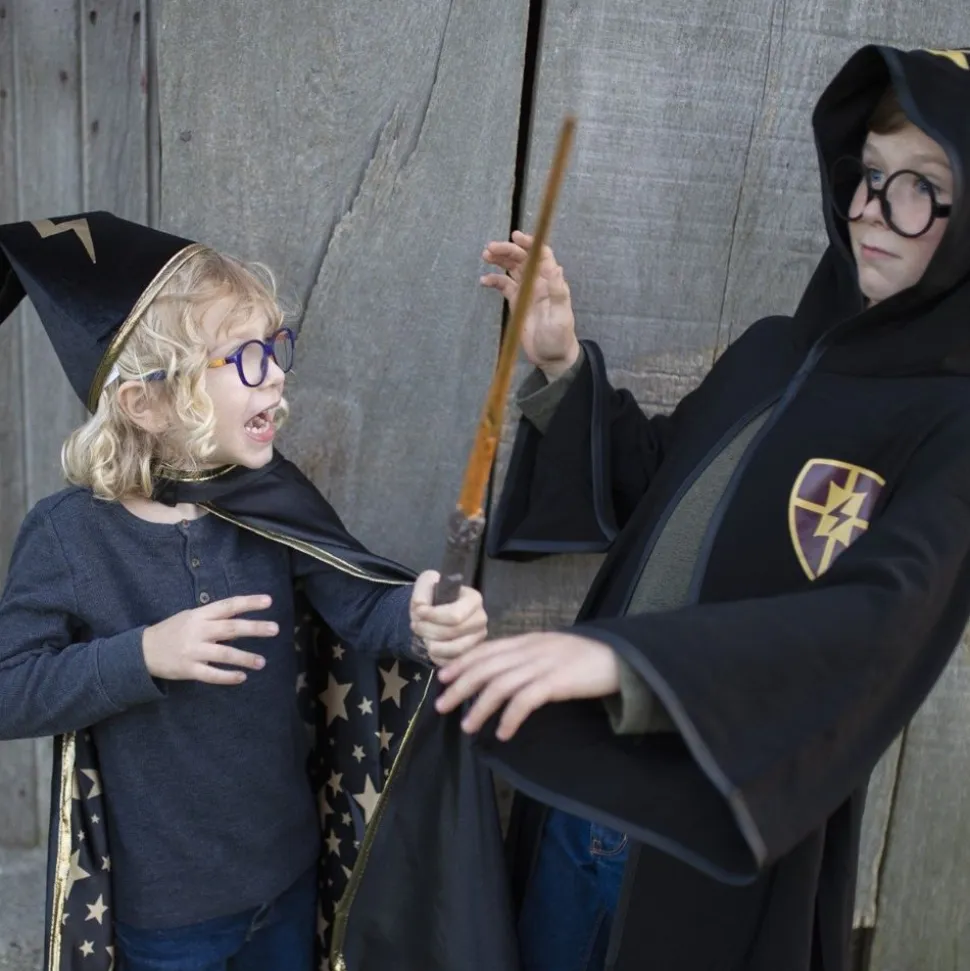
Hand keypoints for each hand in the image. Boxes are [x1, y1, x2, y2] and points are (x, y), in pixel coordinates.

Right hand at [142, 595, 277, 684]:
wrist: (141, 651)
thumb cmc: (172, 631)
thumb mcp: (191, 617)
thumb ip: (215, 618)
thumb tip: (242, 619)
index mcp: (199, 615)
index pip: (228, 605)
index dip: (249, 602)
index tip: (269, 601)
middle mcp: (197, 631)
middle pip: (230, 628)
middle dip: (254, 628)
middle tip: (275, 629)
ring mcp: (192, 651)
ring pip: (224, 654)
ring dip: (245, 658)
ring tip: (262, 662)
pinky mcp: (187, 670)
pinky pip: (211, 674)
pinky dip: (227, 676)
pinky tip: (241, 677)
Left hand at [409, 571, 487, 665]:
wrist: (432, 613)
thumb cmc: (432, 597)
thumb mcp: (425, 584)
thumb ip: (422, 590)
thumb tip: (421, 605)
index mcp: (474, 599)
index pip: (455, 615)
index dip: (433, 616)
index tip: (418, 611)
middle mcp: (480, 619)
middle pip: (453, 632)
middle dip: (429, 630)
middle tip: (416, 625)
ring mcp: (477, 639)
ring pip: (454, 650)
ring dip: (432, 644)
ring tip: (423, 636)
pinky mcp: (470, 654)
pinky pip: (452, 661)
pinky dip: (436, 657)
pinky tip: (431, 646)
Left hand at [435, 632, 619, 739]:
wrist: (621, 658)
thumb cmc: (586, 658)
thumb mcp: (550, 650)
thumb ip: (527, 657)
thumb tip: (500, 673)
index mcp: (527, 640)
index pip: (486, 649)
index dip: (463, 663)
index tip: (443, 678)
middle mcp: (531, 649)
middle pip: (486, 667)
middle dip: (460, 686)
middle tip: (442, 706)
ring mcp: (543, 664)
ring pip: (500, 684)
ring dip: (480, 706)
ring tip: (467, 726)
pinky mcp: (558, 682)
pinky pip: (526, 700)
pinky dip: (510, 717)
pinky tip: (503, 733)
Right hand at [481, 230, 579, 380]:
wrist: (551, 356)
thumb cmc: (559, 337)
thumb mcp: (561, 315)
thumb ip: (557, 291)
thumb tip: (556, 266)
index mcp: (550, 282)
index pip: (541, 255)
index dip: (529, 244)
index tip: (515, 237)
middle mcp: (538, 282)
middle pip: (522, 259)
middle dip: (507, 250)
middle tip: (490, 248)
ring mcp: (526, 291)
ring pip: (511, 268)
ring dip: (499, 260)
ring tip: (485, 256)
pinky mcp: (516, 301)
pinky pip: (504, 286)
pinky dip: (494, 280)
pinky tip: (484, 280)